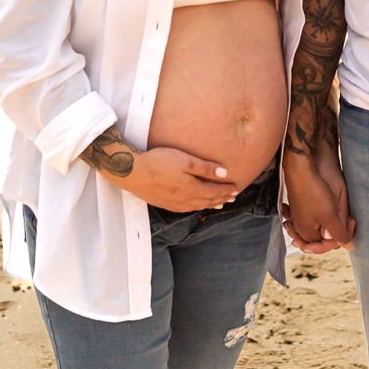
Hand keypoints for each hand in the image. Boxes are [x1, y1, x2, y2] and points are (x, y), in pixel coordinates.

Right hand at [122, 147, 237, 210]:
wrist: (133, 172)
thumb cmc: (159, 161)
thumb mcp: (185, 160)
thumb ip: (205, 167)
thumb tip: (224, 173)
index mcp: (192, 189)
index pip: (214, 191)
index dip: (226, 190)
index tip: (236, 188)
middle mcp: (185, 200)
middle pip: (208, 200)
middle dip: (221, 198)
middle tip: (232, 197)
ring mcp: (174, 203)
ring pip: (198, 206)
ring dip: (210, 204)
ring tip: (219, 203)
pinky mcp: (165, 203)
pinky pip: (186, 209)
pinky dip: (197, 207)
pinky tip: (196, 205)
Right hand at [283, 152, 354, 252]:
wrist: (302, 164)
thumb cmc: (313, 189)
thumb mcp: (330, 215)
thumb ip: (339, 233)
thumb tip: (348, 246)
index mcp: (306, 232)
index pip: (328, 245)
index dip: (342, 237)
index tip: (351, 222)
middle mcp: (301, 225)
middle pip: (322, 236)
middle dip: (336, 231)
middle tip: (349, 219)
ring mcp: (300, 213)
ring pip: (319, 225)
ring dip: (331, 223)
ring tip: (343, 217)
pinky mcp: (302, 201)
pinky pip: (315, 213)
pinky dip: (324, 213)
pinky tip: (331, 205)